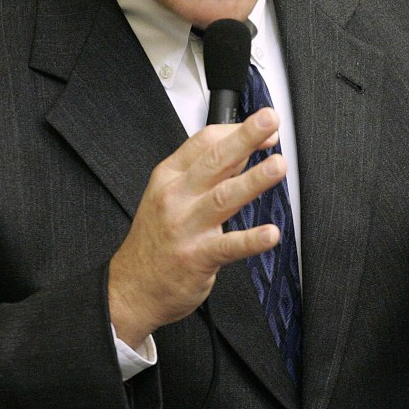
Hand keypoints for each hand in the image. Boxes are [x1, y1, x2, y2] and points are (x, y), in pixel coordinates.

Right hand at [108, 108, 285, 347]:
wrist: (131, 288)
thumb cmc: (156, 239)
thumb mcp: (172, 195)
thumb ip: (209, 173)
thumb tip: (245, 148)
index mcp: (170, 176)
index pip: (205, 141)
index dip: (237, 129)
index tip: (265, 124)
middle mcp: (176, 196)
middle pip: (215, 160)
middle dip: (245, 137)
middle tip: (269, 120)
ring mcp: (185, 226)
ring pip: (224, 197)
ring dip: (253, 180)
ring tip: (277, 166)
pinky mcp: (196, 257)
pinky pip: (228, 246)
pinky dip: (250, 240)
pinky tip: (271, 234)